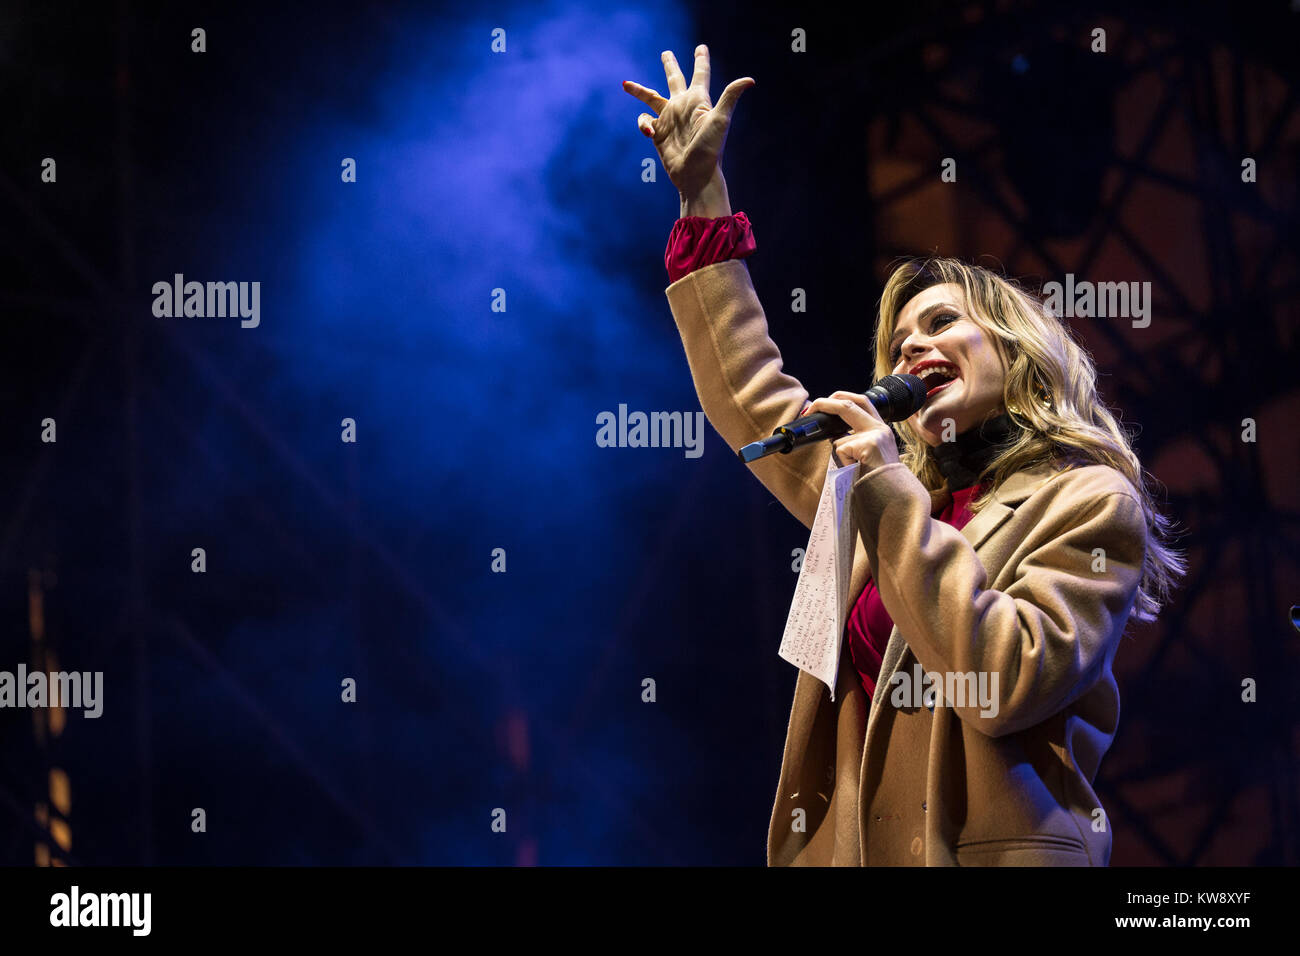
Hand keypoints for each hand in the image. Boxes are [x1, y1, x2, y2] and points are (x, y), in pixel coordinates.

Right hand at [622, 45, 754, 198]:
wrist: (694, 176)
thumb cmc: (709, 148)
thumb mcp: (720, 120)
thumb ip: (730, 96)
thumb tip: (750, 80)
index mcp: (698, 100)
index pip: (700, 74)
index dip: (701, 60)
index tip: (701, 47)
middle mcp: (682, 107)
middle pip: (675, 79)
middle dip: (670, 65)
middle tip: (665, 53)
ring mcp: (669, 120)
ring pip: (651, 98)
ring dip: (639, 91)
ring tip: (626, 84)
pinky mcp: (657, 133)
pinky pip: (644, 121)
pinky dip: (642, 124)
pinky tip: (649, 133)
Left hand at [806, 391, 901, 471]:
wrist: (894, 495)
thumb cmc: (879, 479)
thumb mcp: (870, 454)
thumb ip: (857, 441)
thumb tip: (834, 435)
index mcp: (881, 429)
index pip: (863, 402)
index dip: (843, 397)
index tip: (828, 401)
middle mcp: (880, 429)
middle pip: (848, 404)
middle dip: (826, 403)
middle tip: (811, 408)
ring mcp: (874, 435)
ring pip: (839, 438)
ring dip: (840, 455)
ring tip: (855, 467)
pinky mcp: (868, 445)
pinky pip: (841, 451)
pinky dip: (843, 462)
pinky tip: (856, 470)